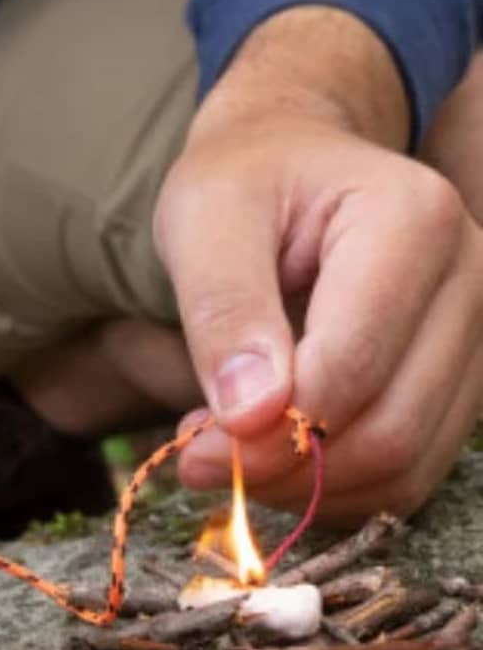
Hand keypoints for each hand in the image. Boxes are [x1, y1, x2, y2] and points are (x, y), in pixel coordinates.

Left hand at [153, 9, 482, 522]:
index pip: (353, 366)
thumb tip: (253, 415)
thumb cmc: (242, 184)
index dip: (273, 430)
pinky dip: (333, 484)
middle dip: (288, 469)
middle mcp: (467, 279)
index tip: (195, 449)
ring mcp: (471, 335)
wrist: (287, 164)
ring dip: (307, 485)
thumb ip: (225, 310)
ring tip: (229, 453)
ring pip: (408, 465)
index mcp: (412, 221)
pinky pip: (407, 469)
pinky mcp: (453, 378)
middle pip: (392, 430)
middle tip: (200, 462)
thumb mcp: (204, 223)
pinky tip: (273, 454)